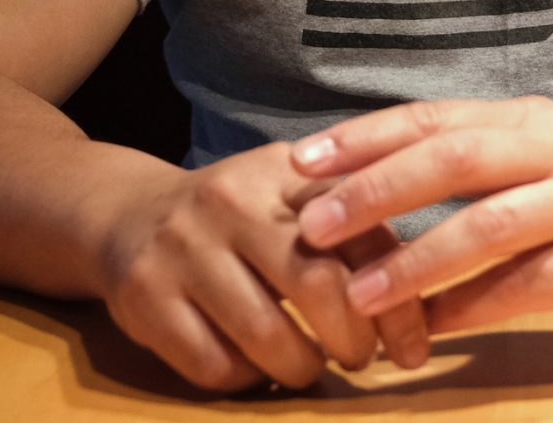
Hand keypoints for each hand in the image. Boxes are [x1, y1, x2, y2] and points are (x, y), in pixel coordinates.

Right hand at [92, 142, 428, 391]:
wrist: (128, 213)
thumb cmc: (239, 218)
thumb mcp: (294, 199)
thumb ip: (357, 231)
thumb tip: (423, 298)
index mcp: (285, 172)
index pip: (363, 237)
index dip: (398, 305)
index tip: (411, 349)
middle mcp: (232, 200)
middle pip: (317, 286)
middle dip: (352, 341)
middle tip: (359, 361)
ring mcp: (183, 247)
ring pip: (266, 337)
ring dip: (301, 368)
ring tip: (308, 367)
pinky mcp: (143, 295)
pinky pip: (214, 365)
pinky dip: (246, 379)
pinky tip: (253, 366)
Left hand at [289, 97, 552, 334]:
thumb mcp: (546, 156)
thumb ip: (477, 162)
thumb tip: (376, 183)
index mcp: (526, 120)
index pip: (431, 119)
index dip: (363, 139)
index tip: (300, 162)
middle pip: (450, 159)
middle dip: (375, 191)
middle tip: (313, 224)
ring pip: (487, 223)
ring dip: (417, 260)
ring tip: (360, 294)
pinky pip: (529, 284)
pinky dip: (475, 307)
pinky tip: (432, 330)